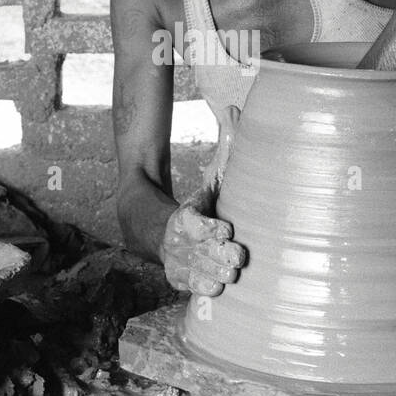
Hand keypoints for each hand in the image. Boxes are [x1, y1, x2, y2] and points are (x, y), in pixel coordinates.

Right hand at [158, 105, 246, 295]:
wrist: (158, 229)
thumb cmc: (201, 201)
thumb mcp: (213, 174)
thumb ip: (226, 144)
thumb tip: (233, 107)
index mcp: (186, 214)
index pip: (195, 222)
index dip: (211, 228)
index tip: (228, 230)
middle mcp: (177, 240)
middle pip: (199, 250)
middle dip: (218, 255)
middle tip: (237, 257)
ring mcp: (175, 261)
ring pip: (194, 271)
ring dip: (213, 275)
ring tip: (231, 275)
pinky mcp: (176, 278)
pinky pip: (187, 287)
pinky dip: (201, 288)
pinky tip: (217, 288)